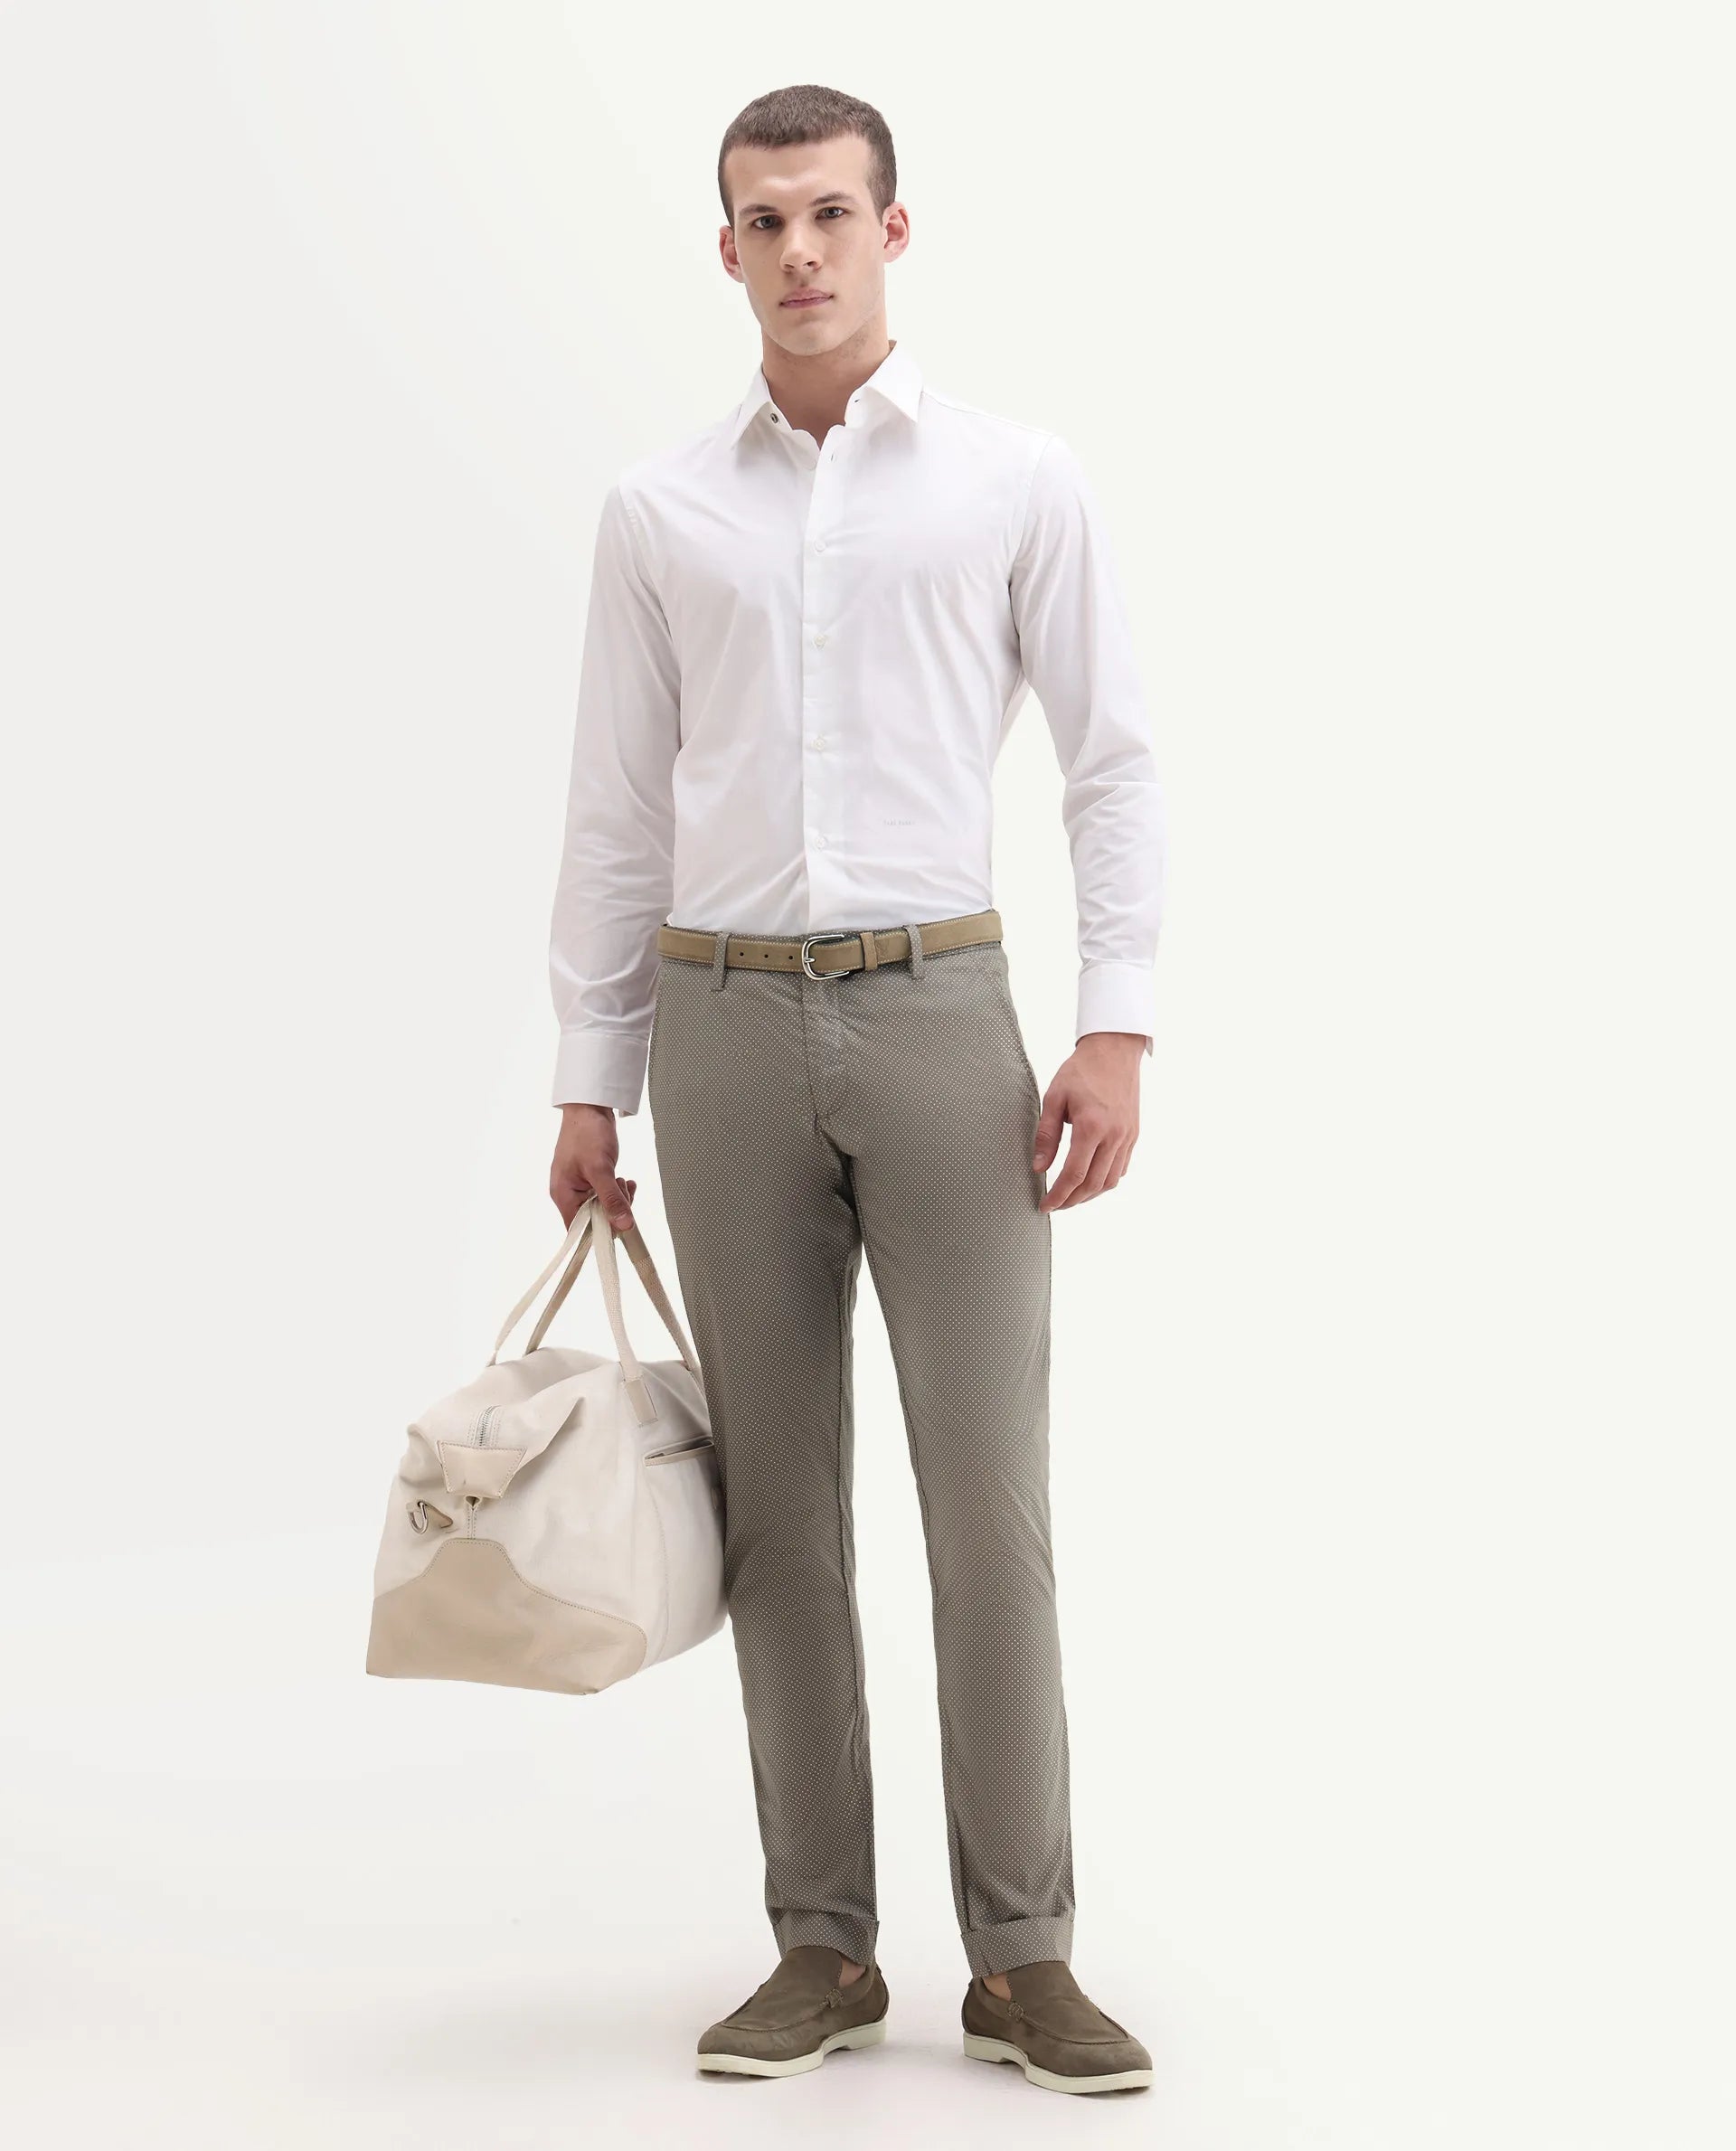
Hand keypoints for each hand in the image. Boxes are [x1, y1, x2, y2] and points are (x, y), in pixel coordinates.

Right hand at [550, 1103, 637, 1231]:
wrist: (588, 1107)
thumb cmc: (586, 1133)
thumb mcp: (601, 1169)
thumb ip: (612, 1199)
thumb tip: (624, 1225)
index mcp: (563, 1196)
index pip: (579, 1230)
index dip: (600, 1231)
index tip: (619, 1223)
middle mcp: (568, 1194)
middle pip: (593, 1219)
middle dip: (613, 1209)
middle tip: (623, 1192)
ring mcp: (579, 1186)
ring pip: (602, 1206)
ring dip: (618, 1198)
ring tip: (623, 1181)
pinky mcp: (590, 1178)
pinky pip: (605, 1193)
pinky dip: (617, 1189)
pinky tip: (625, 1179)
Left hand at [1033, 1031, 1144, 1211]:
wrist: (1115, 1050)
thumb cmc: (1081, 1071)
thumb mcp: (1054, 1097)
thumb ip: (1047, 1135)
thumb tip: (1039, 1167)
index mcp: (1092, 1127)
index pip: (1073, 1174)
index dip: (1058, 1195)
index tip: (1044, 1205)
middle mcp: (1114, 1136)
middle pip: (1093, 1184)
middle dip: (1072, 1200)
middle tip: (1055, 1205)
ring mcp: (1128, 1137)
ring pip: (1110, 1180)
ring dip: (1089, 1194)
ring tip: (1070, 1197)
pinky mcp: (1134, 1134)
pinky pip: (1121, 1168)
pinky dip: (1105, 1181)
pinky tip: (1090, 1180)